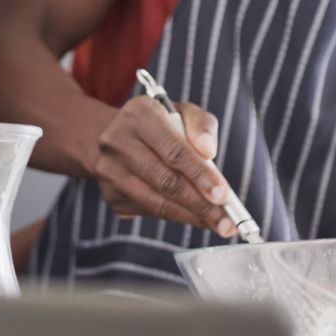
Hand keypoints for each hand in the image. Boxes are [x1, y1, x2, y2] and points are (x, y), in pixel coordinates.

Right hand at [92, 97, 234, 236]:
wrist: (117, 135)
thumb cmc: (160, 124)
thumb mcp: (184, 113)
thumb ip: (202, 126)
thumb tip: (208, 152)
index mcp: (139, 114)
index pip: (174, 151)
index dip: (200, 175)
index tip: (223, 195)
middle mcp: (117, 141)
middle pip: (165, 181)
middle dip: (200, 204)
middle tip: (225, 220)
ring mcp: (109, 170)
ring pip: (155, 202)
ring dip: (190, 216)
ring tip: (216, 223)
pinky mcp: (110, 194)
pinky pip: (148, 211)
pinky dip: (175, 216)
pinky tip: (193, 216)